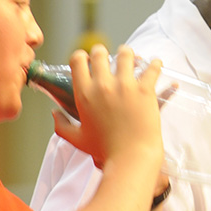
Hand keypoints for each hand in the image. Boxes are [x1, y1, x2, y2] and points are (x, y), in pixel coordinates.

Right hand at [53, 44, 163, 168]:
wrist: (131, 158)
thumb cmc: (104, 151)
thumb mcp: (77, 140)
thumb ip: (62, 126)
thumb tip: (54, 113)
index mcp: (85, 94)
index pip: (78, 60)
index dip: (81, 56)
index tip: (86, 59)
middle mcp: (103, 85)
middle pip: (100, 53)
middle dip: (102, 52)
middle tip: (108, 55)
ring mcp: (125, 86)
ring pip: (125, 54)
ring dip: (128, 53)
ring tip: (132, 56)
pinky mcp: (145, 90)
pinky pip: (152, 68)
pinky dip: (155, 64)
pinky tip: (155, 63)